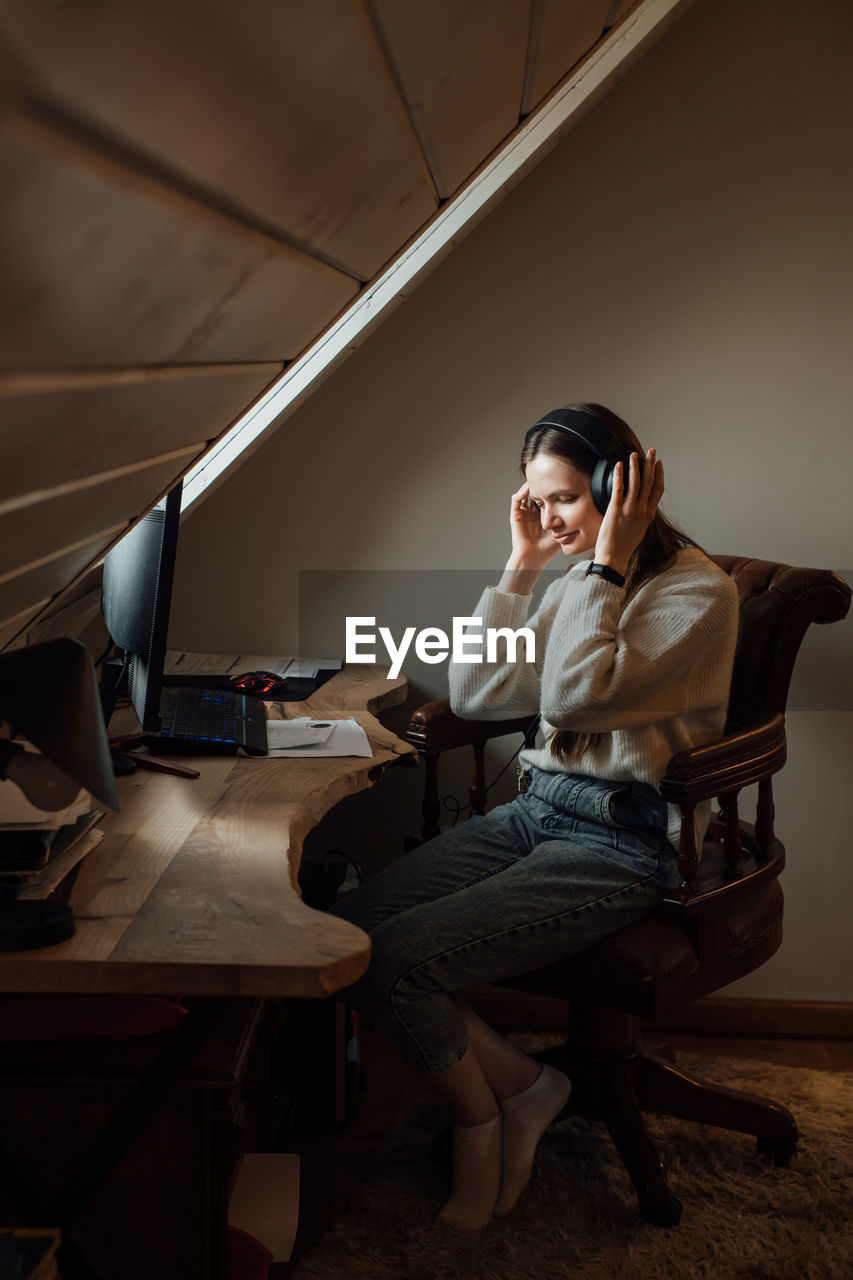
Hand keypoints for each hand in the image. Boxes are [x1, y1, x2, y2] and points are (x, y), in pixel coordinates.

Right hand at [508, 481, 560, 567]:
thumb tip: (578, 506)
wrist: (534, 558)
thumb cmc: (547, 549)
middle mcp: (531, 513)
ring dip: (531, 485)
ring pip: (525, 493)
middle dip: (541, 484)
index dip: (550, 489)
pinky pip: (516, 499)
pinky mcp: (515, 516)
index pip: (545, 497)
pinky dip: (521, 492)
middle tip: (548, 475)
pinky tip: (530, 488)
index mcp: (542, 515)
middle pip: (535, 493)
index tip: (559, 481)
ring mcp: (523, 514)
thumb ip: (567, 519)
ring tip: (539, 479)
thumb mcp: (562, 529)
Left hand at [593, 448, 663, 574]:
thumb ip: (642, 515)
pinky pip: (619, 488)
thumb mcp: (640, 529)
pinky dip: (620, 475)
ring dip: (636, 466)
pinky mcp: (616, 509)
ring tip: (634, 454)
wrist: (615, 557)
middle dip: (651, 464)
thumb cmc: (625, 546)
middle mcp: (642, 509)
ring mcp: (630, 509)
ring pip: (636, 482)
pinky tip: (619, 465)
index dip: (659, 474)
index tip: (659, 464)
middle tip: (652, 451)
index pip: (658, 489)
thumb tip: (641, 506)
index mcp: (649, 514)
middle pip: (649, 481)